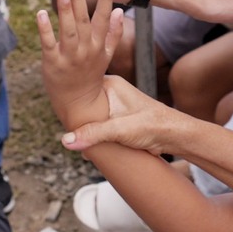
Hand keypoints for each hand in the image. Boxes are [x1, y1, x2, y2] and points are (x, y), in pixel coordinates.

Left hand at [37, 0, 123, 130]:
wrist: (79, 102)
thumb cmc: (91, 74)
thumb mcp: (106, 55)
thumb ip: (114, 33)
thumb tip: (119, 11)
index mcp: (99, 45)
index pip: (103, 18)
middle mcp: (85, 50)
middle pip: (83, 20)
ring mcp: (69, 57)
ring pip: (68, 31)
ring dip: (65, 11)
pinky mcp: (52, 63)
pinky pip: (48, 44)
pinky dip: (45, 30)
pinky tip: (40, 14)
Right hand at [61, 72, 186, 156]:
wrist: (174, 135)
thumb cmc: (151, 125)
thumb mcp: (118, 130)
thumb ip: (92, 134)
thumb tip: (65, 140)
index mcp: (110, 84)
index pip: (81, 86)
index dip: (68, 99)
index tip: (58, 111)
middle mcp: (112, 91)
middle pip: (84, 102)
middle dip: (76, 118)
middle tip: (65, 130)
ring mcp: (116, 105)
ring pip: (92, 115)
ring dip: (85, 128)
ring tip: (76, 141)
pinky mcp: (120, 119)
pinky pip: (100, 125)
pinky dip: (94, 135)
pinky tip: (89, 147)